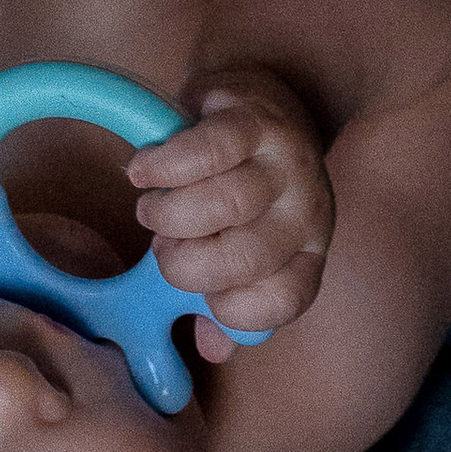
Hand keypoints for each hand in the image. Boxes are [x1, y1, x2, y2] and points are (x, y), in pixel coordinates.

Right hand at [124, 69, 333, 353]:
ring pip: (225, 204)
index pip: (282, 301)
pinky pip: (209, 150)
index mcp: (307, 254)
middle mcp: (309, 213)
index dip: (228, 307)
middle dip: (183, 264)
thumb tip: (212, 349)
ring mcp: (288, 163)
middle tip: (161, 246)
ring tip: (150, 207)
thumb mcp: (243, 247)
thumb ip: (226, 301)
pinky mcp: (258, 119)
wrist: (257, 102)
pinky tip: (142, 171)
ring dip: (168, 213)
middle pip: (244, 259)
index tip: (196, 291)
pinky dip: (164, 167)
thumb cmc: (242, 187)